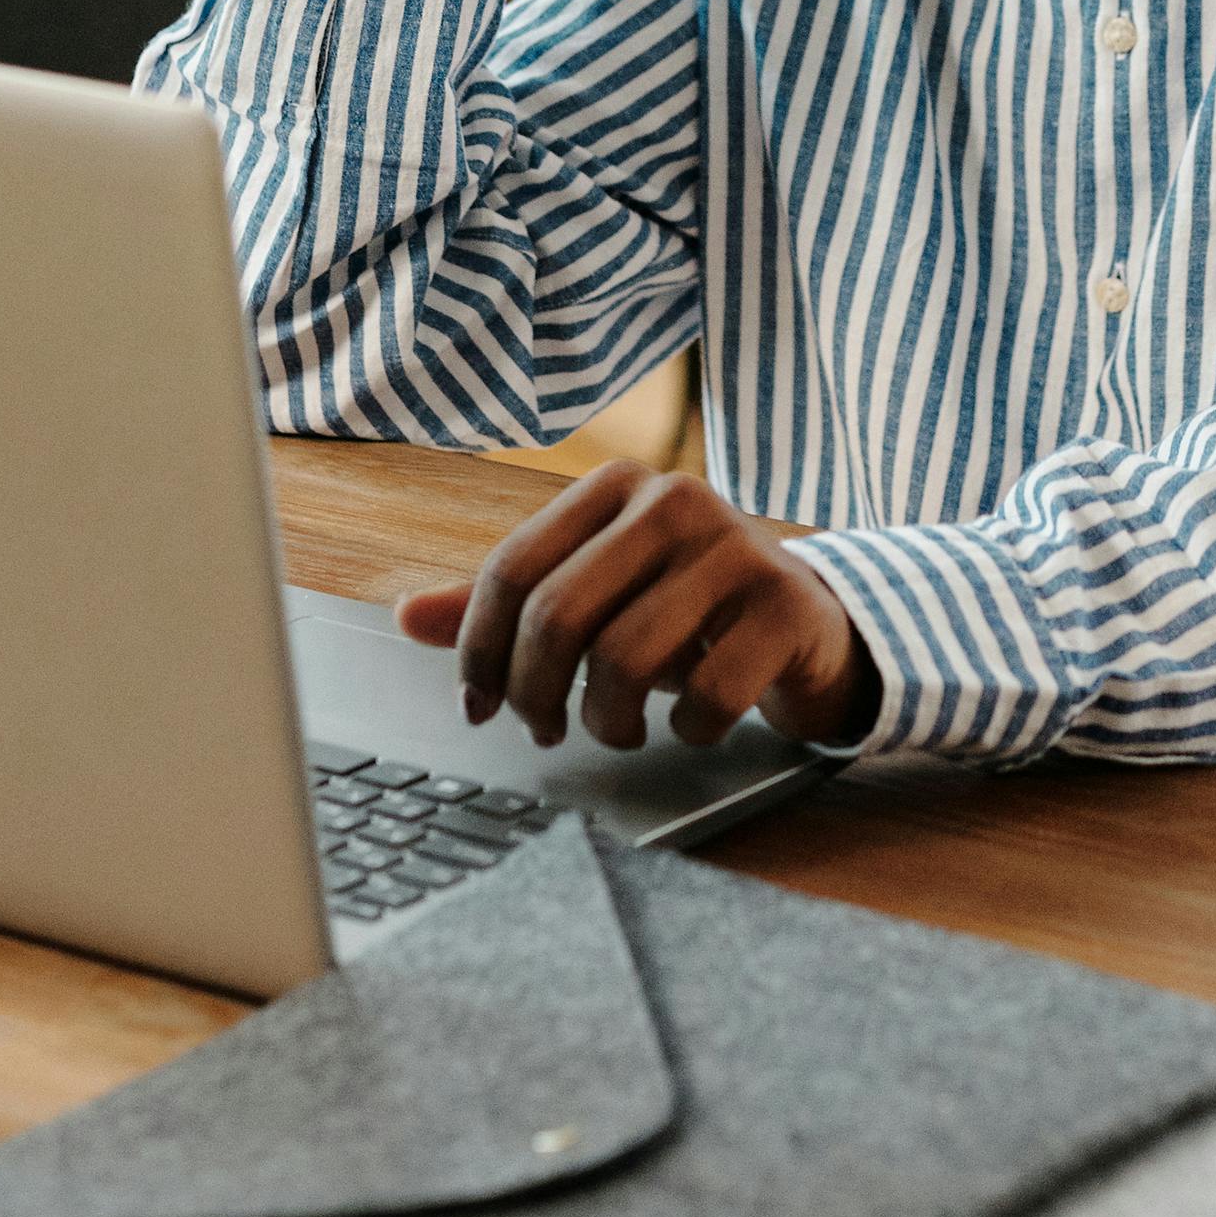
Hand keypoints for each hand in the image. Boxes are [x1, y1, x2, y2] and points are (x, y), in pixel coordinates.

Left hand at [398, 460, 880, 752]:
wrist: (809, 621)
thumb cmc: (684, 610)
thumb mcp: (596, 596)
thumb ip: (508, 605)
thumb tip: (407, 618)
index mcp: (615, 486)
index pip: (512, 570)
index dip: (480, 652)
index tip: (478, 708)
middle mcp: (674, 499)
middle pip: (558, 616)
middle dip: (536, 694)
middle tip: (545, 730)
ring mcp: (736, 547)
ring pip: (625, 659)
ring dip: (608, 721)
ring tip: (617, 729)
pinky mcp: (786, 604)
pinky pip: (706, 694)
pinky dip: (688, 729)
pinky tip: (692, 720)